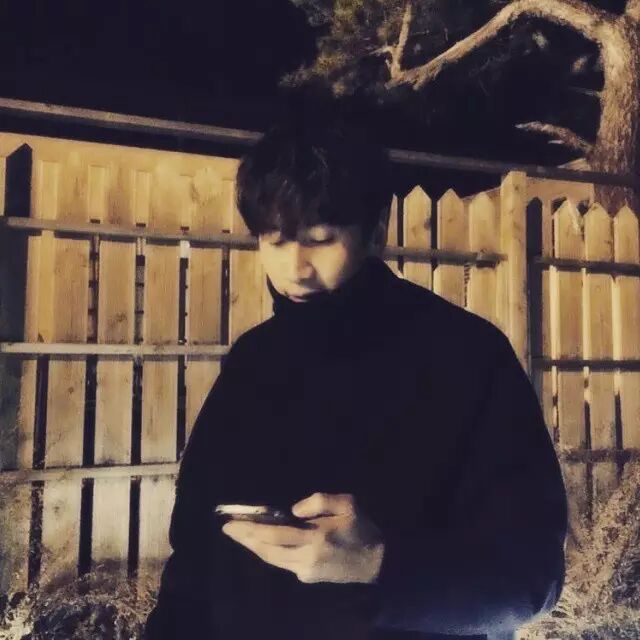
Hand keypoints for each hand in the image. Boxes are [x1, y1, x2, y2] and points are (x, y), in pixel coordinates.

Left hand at [221, 492, 383, 583]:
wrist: (378, 562)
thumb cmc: (363, 528)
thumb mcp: (348, 504)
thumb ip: (319, 501)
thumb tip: (293, 509)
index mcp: (315, 538)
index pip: (274, 534)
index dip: (250, 528)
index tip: (231, 522)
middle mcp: (306, 558)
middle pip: (267, 550)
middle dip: (245, 538)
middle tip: (227, 527)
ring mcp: (306, 571)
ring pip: (271, 559)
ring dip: (254, 546)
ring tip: (240, 534)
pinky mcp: (308, 577)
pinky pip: (282, 563)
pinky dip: (268, 552)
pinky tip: (263, 542)